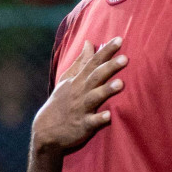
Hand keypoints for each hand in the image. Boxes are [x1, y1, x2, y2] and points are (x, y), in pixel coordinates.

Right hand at [31, 38, 126, 155]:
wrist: (45, 131)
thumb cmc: (60, 103)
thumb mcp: (67, 80)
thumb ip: (80, 62)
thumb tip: (89, 43)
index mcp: (78, 81)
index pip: (93, 62)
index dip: (105, 51)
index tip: (119, 40)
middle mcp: (80, 92)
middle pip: (96, 77)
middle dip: (110, 67)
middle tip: (125, 58)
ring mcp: (81, 109)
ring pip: (95, 97)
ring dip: (107, 90)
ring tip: (121, 84)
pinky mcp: (82, 126)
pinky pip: (92, 122)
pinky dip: (99, 119)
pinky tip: (109, 116)